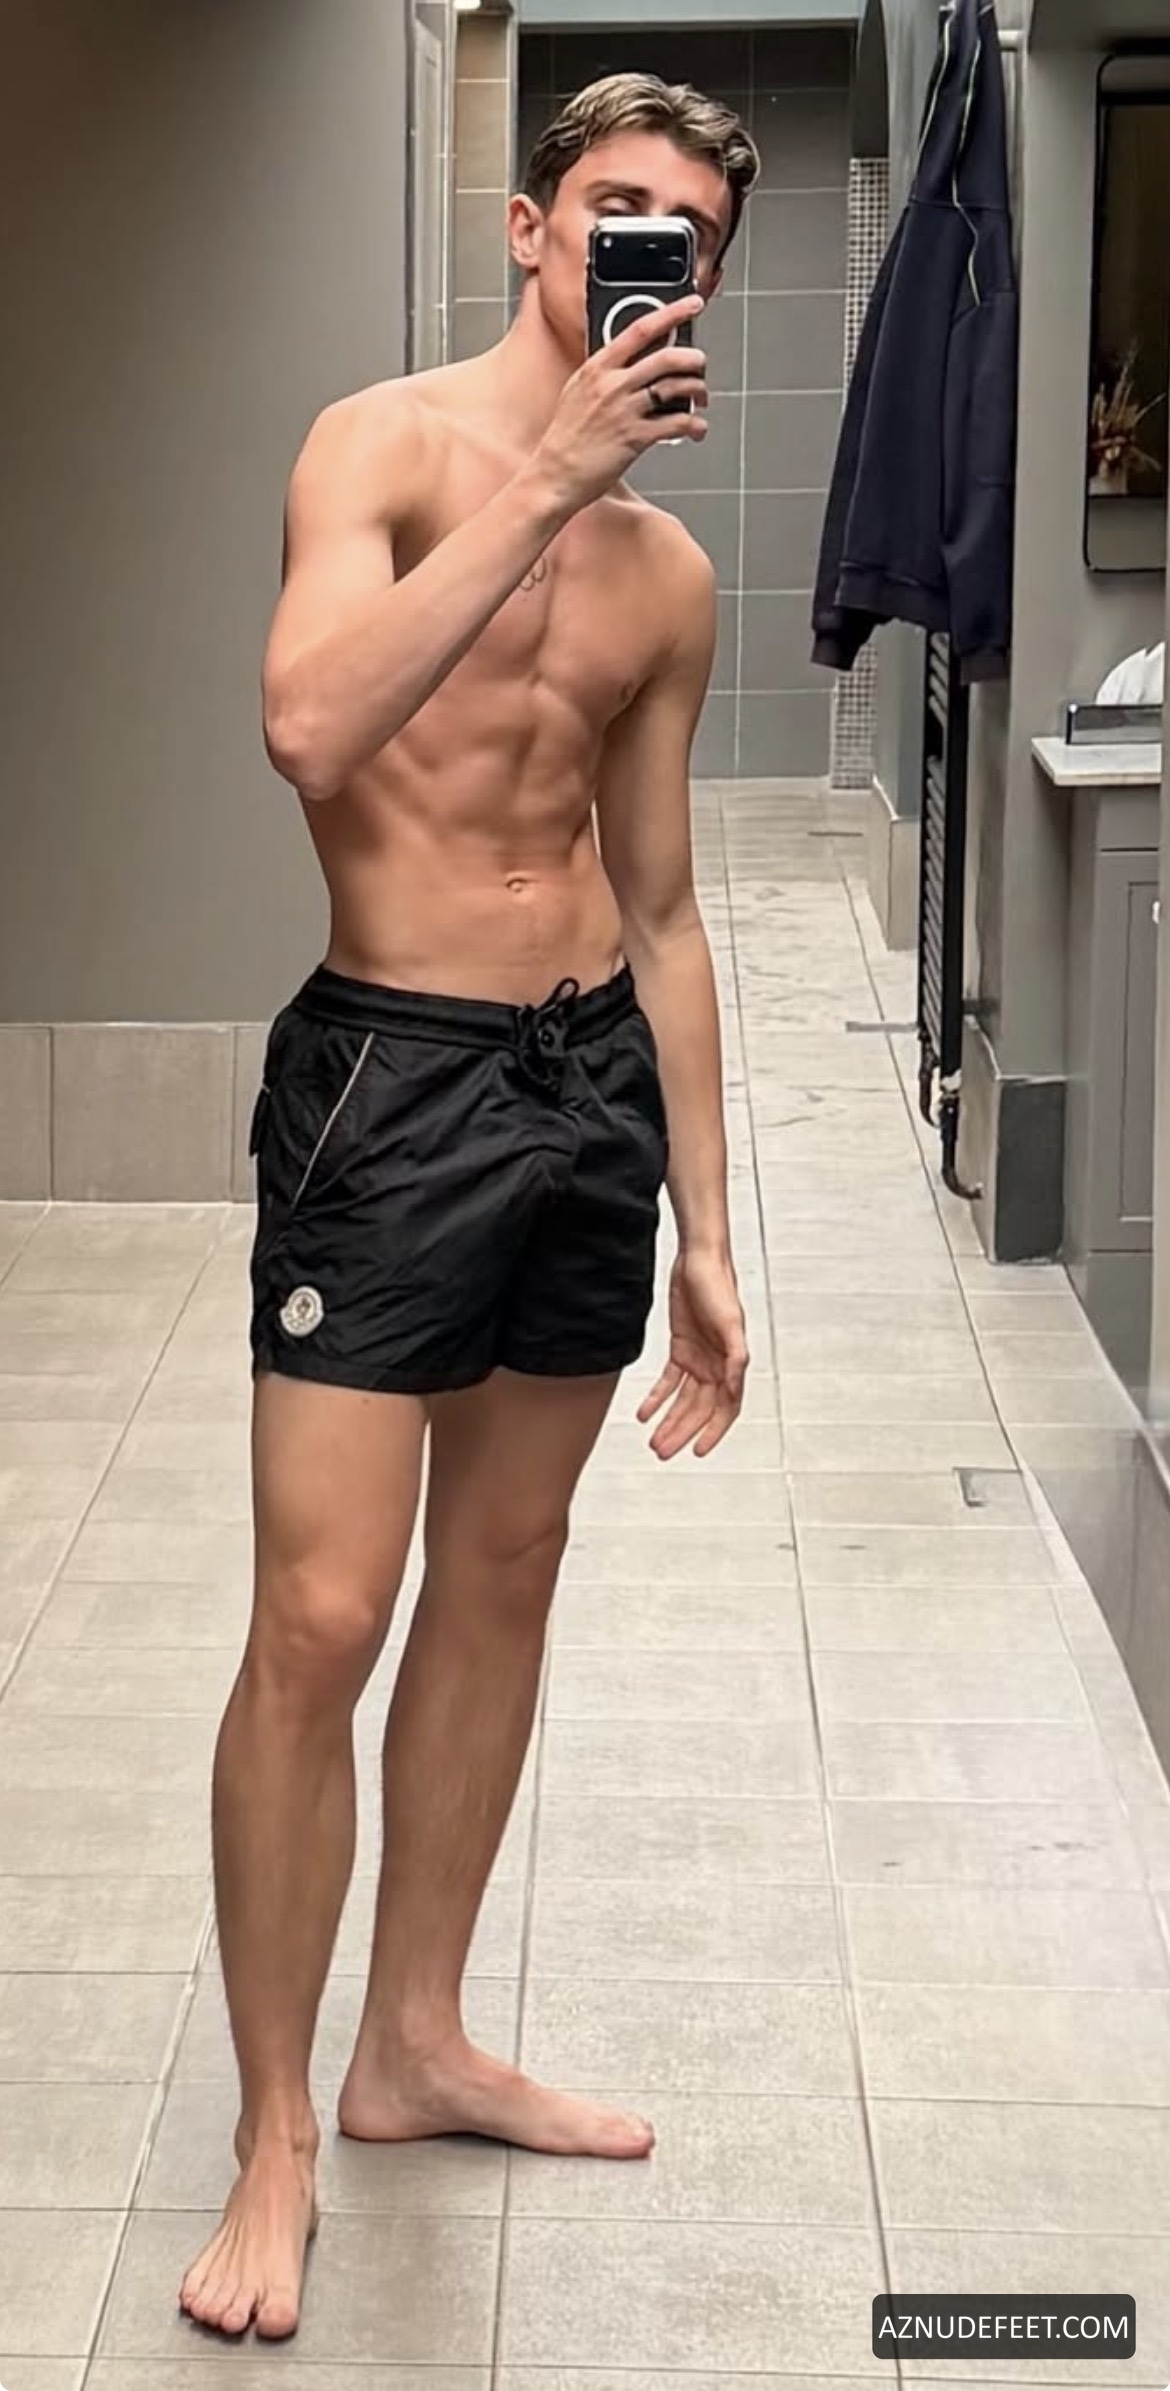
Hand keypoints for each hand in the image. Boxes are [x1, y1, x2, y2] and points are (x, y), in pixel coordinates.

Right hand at [535, 297, 708, 513]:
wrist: (553, 475)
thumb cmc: (566, 438)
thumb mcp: (578, 392)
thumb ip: (604, 373)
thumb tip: (633, 361)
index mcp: (597, 367)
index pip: (640, 328)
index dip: (672, 312)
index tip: (693, 304)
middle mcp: (612, 385)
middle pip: (667, 357)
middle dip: (694, 359)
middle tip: (700, 365)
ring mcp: (624, 411)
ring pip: (677, 387)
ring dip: (698, 390)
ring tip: (701, 398)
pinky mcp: (635, 438)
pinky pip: (678, 423)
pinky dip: (695, 425)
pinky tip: (697, 429)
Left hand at [637, 1250, 748, 1459]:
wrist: (698, 1261)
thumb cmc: (719, 1286)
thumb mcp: (730, 1323)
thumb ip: (736, 1357)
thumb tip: (735, 1387)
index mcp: (731, 1363)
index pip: (725, 1408)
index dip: (713, 1432)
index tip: (697, 1451)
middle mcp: (716, 1365)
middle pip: (698, 1409)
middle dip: (681, 1432)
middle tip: (663, 1451)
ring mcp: (698, 1359)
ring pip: (683, 1400)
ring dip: (669, 1421)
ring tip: (654, 1440)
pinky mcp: (681, 1348)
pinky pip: (668, 1382)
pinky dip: (656, 1398)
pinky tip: (644, 1412)